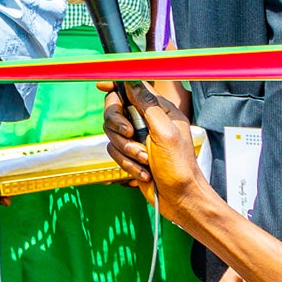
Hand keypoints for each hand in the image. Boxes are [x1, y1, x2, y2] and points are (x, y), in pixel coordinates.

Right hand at [102, 80, 195, 207]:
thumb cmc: (179, 166)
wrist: (180, 199)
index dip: (117, 84)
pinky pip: (114, 151)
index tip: (102, 86)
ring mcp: (138, 138)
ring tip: (144, 160)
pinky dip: (126, 163)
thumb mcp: (165, 132)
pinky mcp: (130, 154)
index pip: (134, 87)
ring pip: (112, 133)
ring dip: (126, 149)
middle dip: (118, 124)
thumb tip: (132, 82)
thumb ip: (148, 106)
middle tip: (129, 134)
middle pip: (115, 109)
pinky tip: (143, 172)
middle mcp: (147, 121)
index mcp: (160, 110)